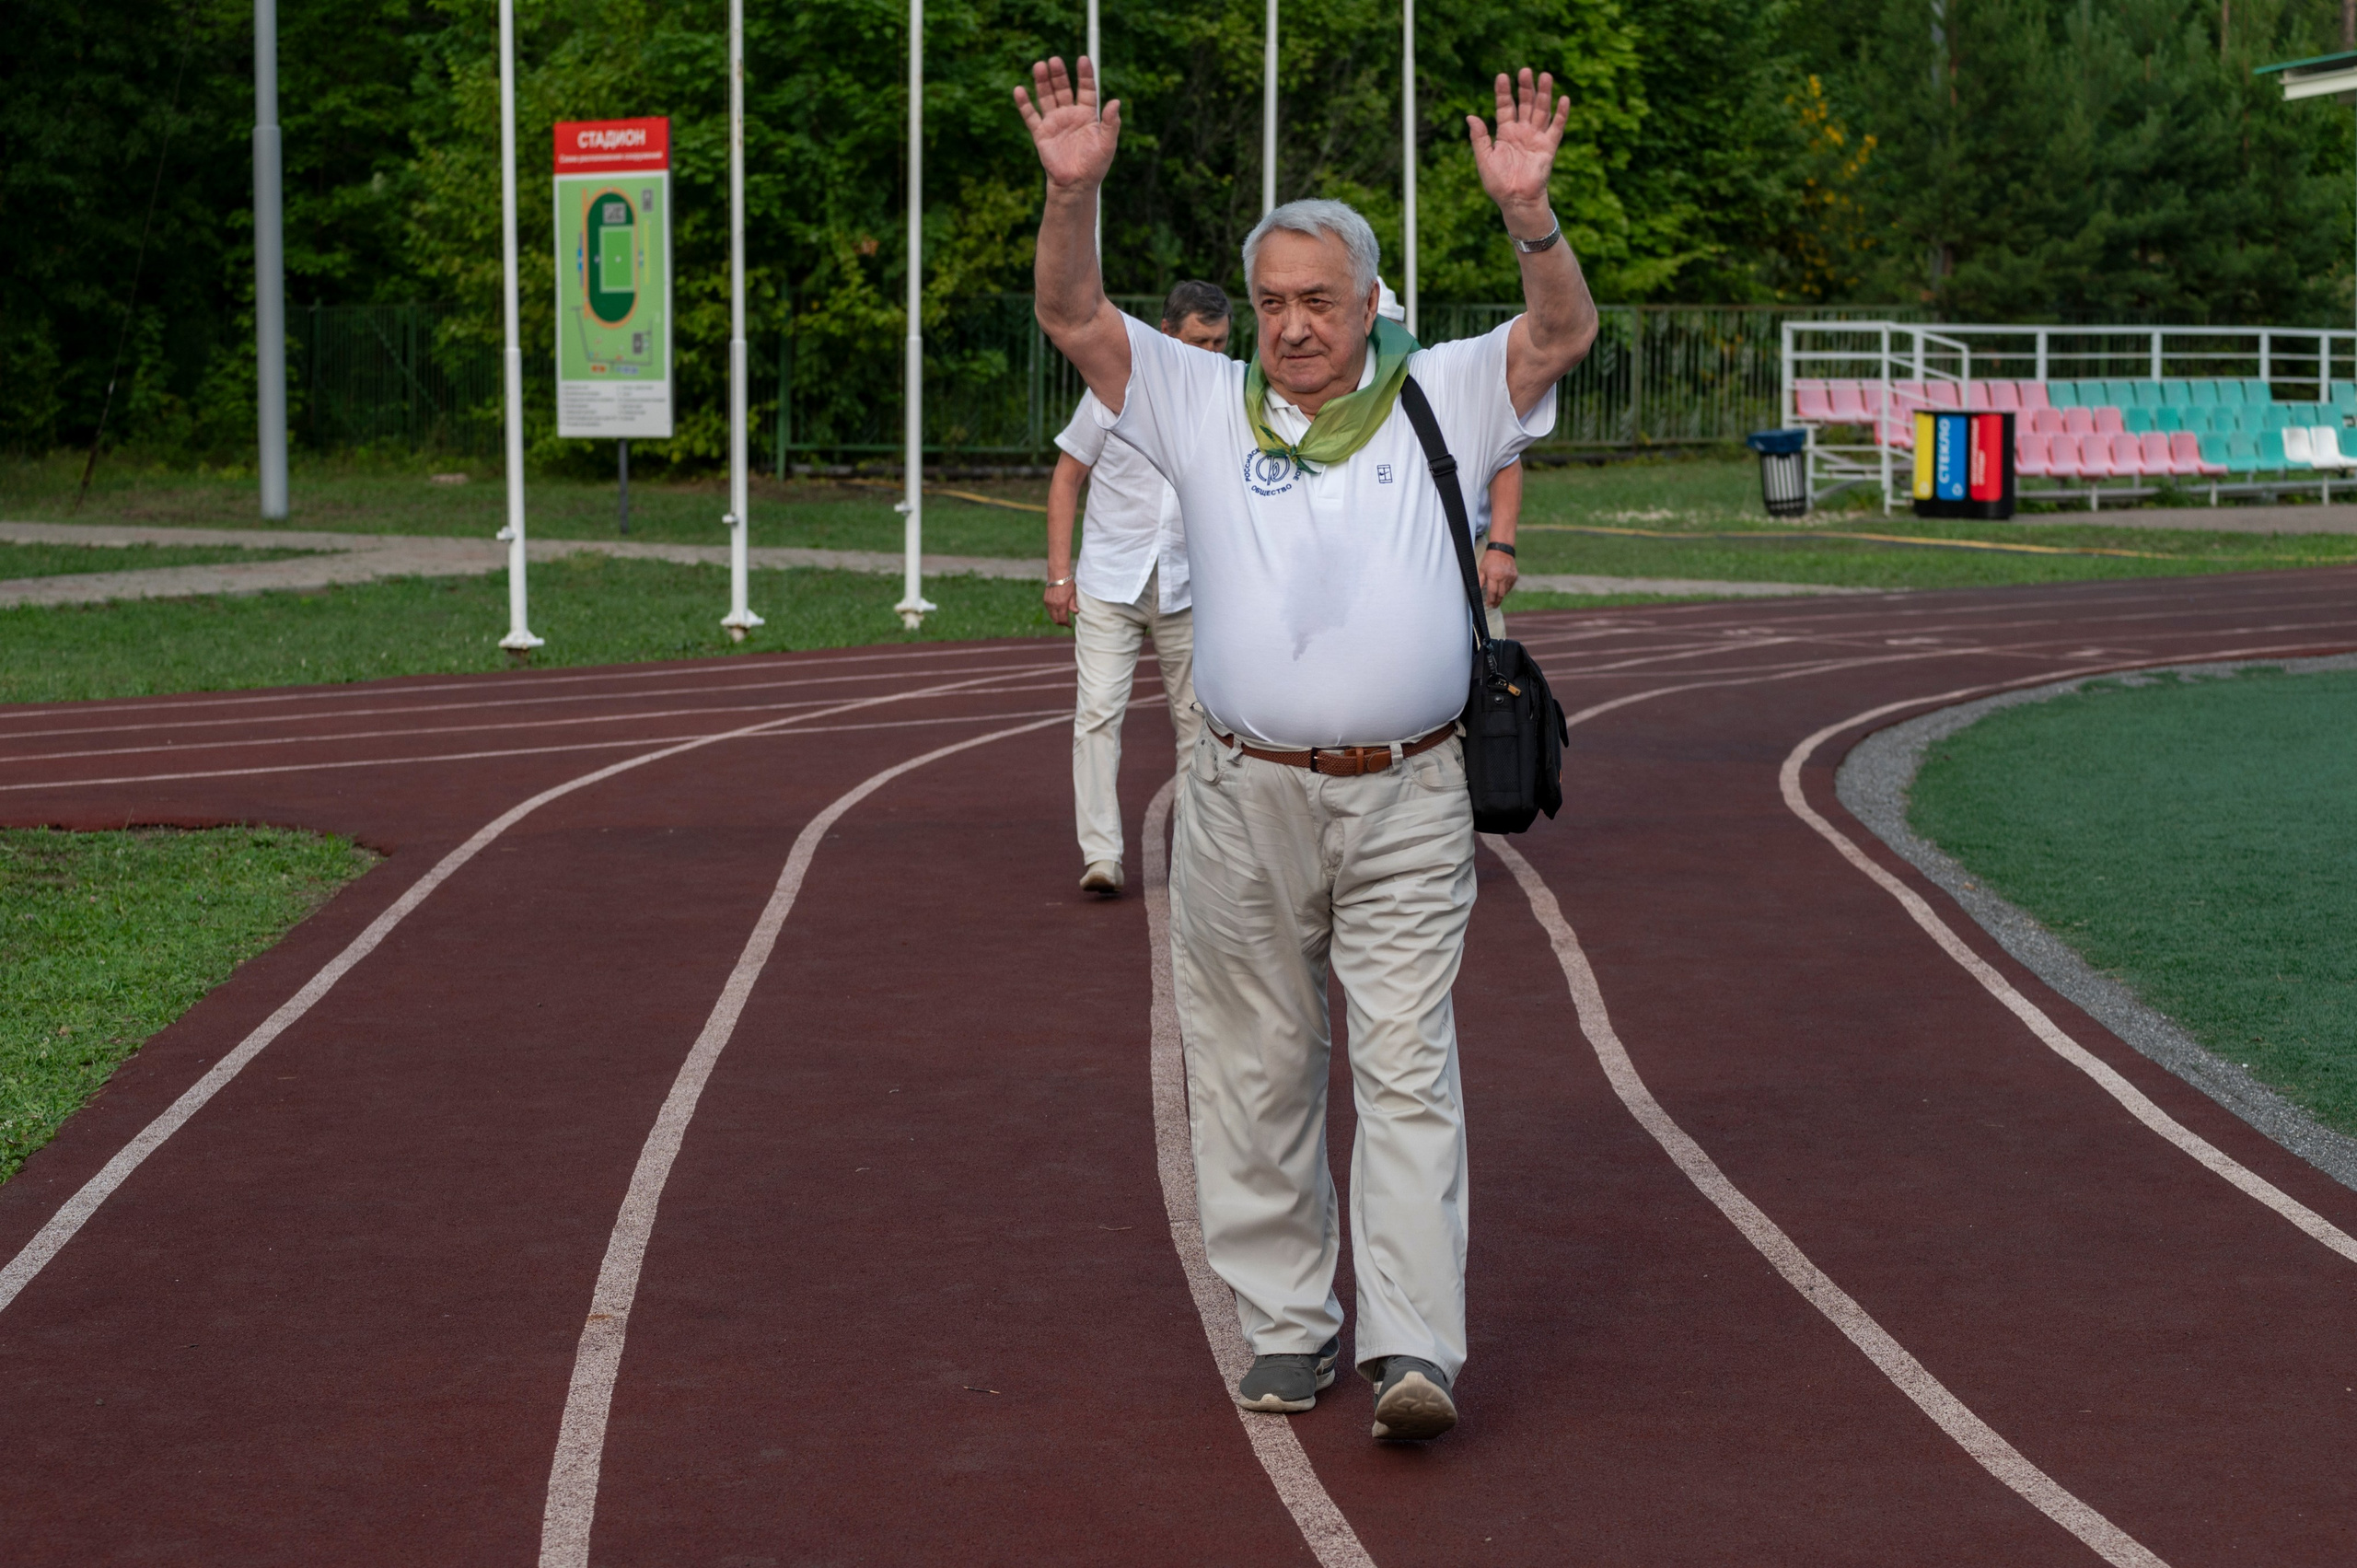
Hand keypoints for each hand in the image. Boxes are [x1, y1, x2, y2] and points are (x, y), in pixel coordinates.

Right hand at [1014, 57, 1120, 191]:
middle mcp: (1070, 115)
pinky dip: (1024, 104)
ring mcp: (1054, 123)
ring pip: (1046, 97)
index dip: (1085, 74)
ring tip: (1039, 66)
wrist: (1076, 185)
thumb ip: (1111, 123)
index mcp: (1087, 115)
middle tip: (1055, 60)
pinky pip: (1030, 116)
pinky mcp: (1041, 134)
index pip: (1086, 89)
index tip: (1083, 59)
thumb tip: (1116, 102)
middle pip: (1063, 89)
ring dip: (1042, 82)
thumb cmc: (1094, 166)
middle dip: (1059, 74)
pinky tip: (1019, 90)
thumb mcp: (1107, 144)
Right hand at [1044, 579, 1078, 625]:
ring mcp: (1048, 602)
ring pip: (1051, 615)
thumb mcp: (1073, 594)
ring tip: (1063, 617)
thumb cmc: (1067, 583)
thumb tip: (1075, 613)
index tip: (1070, 625)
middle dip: (1061, 623)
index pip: (1062, 619)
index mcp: (1061, 604)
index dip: (1066, 624)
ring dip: (1057, 618)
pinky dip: (1053, 613)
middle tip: (1066, 623)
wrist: (1057, 574)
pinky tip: (1058, 610)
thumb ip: (1073, 605)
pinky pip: (1049, 610)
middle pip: (1056, 620)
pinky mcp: (1045, 600)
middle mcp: (1053, 605)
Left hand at [1467, 69, 1568, 230]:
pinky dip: (1561, 114)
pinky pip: (1556, 128)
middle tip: (1525, 71)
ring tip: (1545, 76)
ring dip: (1543, 94)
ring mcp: (1536, 138)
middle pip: (1525, 104)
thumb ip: (1479, 138)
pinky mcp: (1549, 147)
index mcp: (1505, 133)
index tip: (1502, 76)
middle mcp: (1522, 131)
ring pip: (1541, 110)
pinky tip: (1563, 99)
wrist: (1515, 200)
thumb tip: (1470, 116)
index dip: (1503, 92)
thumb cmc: (1498, 183)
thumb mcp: (1484, 159)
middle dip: (1525, 88)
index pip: (1505, 106)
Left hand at [1480, 548, 1517, 608]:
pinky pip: (1510, 586)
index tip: (1489, 605)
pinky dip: (1506, 590)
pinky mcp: (1514, 576)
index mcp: (1494, 576)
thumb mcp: (1482, 570)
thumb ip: (1480, 582)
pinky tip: (1502, 591)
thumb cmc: (1490, 560)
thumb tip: (1477, 592)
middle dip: (1497, 601)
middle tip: (1493, 606)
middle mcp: (1503, 577)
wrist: (1502, 550)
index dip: (1491, 600)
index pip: (1492, 592)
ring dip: (1501, 596)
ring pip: (1506, 591)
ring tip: (1497, 600)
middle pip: (1501, 594)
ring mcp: (1510, 577)